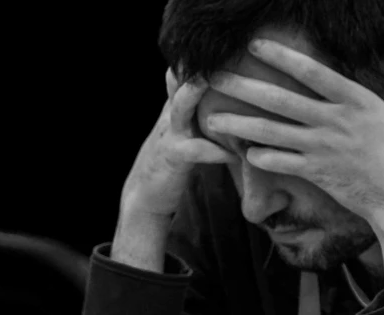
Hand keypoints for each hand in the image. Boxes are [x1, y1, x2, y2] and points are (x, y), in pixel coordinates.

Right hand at [121, 68, 236, 217]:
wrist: (146, 195)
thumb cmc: (173, 165)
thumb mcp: (185, 135)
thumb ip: (200, 117)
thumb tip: (233, 107)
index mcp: (176, 108)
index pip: (185, 75)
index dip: (202, 62)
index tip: (231, 50)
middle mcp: (170, 116)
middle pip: (180, 81)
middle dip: (200, 66)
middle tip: (225, 53)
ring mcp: (169, 135)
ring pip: (181, 107)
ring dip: (198, 94)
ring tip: (221, 86)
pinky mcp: (172, 158)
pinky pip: (195, 150)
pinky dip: (217, 151)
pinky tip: (237, 154)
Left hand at [206, 39, 383, 246]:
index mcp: (356, 101)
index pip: (312, 71)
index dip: (281, 56)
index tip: (256, 46)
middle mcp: (333, 121)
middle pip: (279, 99)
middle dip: (244, 86)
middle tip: (215, 77)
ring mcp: (322, 148)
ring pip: (272, 132)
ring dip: (240, 124)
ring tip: (213, 119)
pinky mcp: (318, 174)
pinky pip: (283, 164)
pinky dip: (263, 159)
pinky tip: (244, 155)